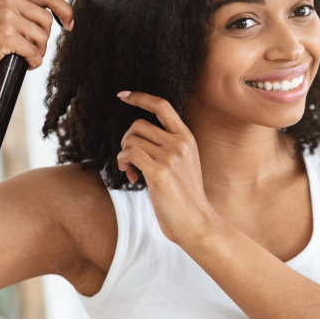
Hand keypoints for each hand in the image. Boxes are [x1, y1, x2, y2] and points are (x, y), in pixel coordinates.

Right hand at [0, 0, 74, 79]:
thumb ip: (18, 3)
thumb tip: (51, 11)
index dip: (65, 10)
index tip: (70, 23)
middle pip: (47, 19)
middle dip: (45, 37)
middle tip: (34, 47)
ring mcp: (5, 17)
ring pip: (42, 36)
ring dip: (39, 51)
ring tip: (27, 55)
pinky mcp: (5, 37)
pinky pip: (34, 51)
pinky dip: (34, 61)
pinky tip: (26, 63)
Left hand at [115, 91, 225, 247]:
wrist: (197, 223)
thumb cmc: (185, 197)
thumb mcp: (183, 164)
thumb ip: (167, 147)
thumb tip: (135, 137)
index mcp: (187, 138)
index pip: (162, 106)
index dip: (140, 97)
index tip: (122, 95)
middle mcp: (179, 143)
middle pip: (138, 124)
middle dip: (127, 140)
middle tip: (130, 161)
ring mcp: (170, 157)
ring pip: (131, 140)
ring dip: (124, 156)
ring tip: (132, 172)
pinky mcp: (159, 172)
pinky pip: (129, 155)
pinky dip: (123, 164)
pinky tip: (132, 177)